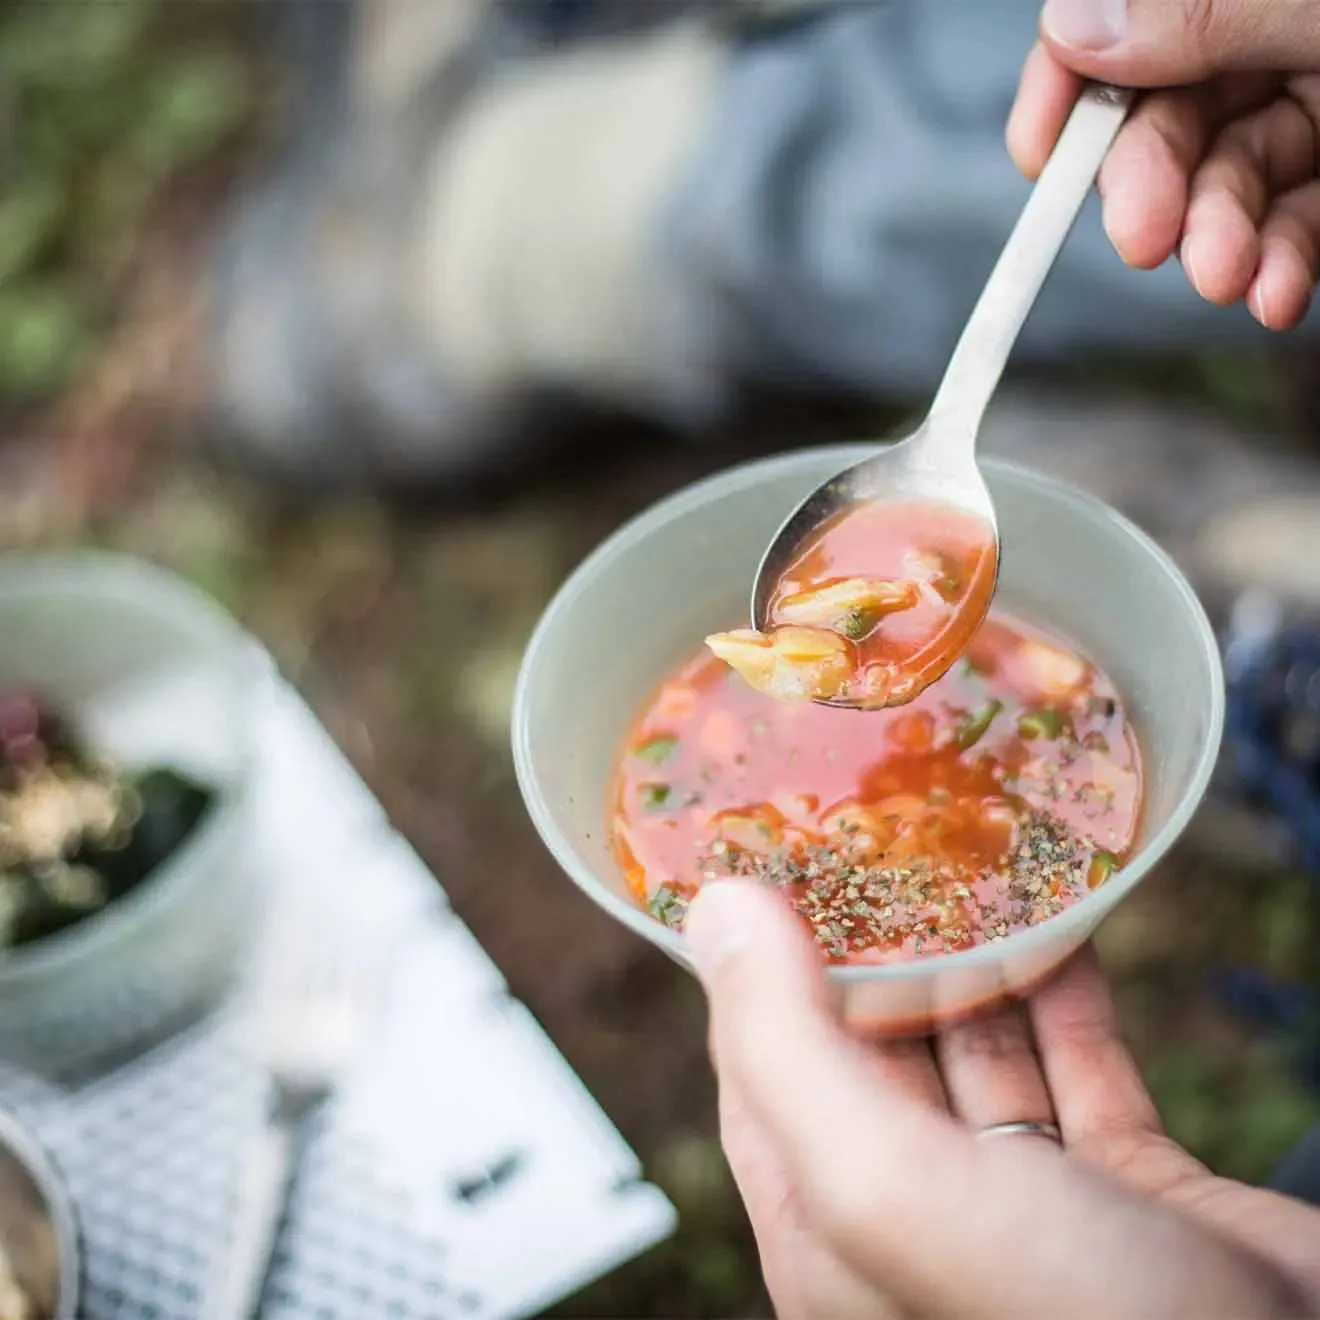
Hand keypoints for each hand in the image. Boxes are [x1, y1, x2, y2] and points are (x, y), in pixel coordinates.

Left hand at [685, 881, 1319, 1319]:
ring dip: (970, 958)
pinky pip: (1080, 1063)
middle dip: (866, 946)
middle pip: (870, 1051)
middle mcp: (920, 1219)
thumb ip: (786, 1048)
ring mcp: (1029, 1204)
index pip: (761, 1075)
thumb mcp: (888, 1184)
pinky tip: (1061, 914)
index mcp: (833, 1231)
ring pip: (978, 1049)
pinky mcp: (1131, 1189)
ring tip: (958, 854)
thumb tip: (715, 910)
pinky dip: (1065, 990)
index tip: (762, 865)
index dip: (755, 970)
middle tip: (866, 834)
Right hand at [1006, 0, 1319, 328]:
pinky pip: (1293, 214)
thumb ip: (1204, 8)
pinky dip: (1275, 263)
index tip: (1038, 157)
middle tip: (1140, 240)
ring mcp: (1311, 90)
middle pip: (1167, 111)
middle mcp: (1270, 29)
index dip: (1067, 83)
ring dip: (1212, 241)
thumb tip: (1071, 25)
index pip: (1125, 16)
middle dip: (1146, 186)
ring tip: (1223, 280)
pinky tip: (1272, 295)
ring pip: (1226, 174)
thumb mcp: (1316, 0)